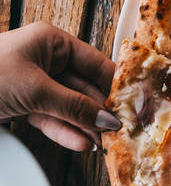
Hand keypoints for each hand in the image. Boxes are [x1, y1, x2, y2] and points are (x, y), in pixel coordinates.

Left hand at [0, 22, 118, 150]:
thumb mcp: (35, 89)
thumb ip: (73, 106)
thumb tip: (106, 120)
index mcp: (51, 42)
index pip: (94, 63)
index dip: (115, 83)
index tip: (133, 103)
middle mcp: (45, 61)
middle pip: (84, 88)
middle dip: (101, 111)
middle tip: (121, 130)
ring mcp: (34, 85)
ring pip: (68, 107)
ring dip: (85, 126)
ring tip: (104, 142)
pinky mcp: (22, 106)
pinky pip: (51, 119)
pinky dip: (65, 132)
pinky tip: (81, 143)